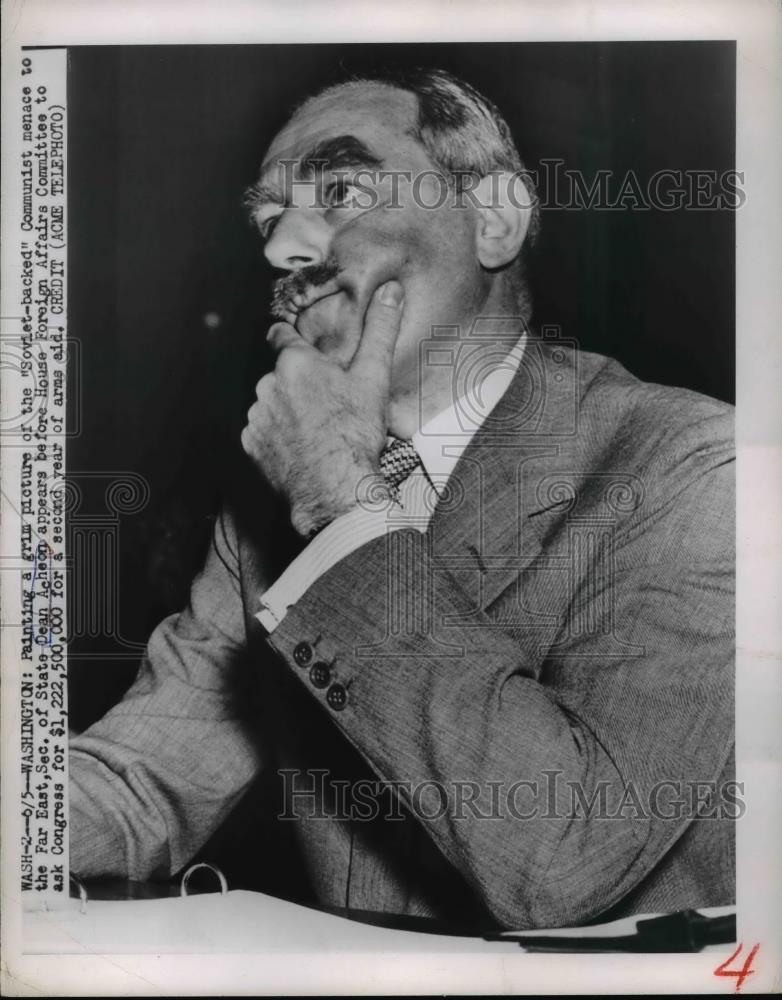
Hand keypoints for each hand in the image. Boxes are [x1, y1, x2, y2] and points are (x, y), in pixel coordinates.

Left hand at [241, 281, 403, 536]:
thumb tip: (392, 289)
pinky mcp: (251, 446)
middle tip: (326, 404)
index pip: (280, 335)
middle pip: (281, 375)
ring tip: (317, 430)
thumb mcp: (374, 378)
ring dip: (287, 411)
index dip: (290, 338)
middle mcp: (267, 385)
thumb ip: (380, 330)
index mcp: (295, 363)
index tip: (297, 344)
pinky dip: (278, 437)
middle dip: (298, 384)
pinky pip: (262, 433)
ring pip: (271, 404)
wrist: (336, 491)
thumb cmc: (355, 434)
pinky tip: (301, 448)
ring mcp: (257, 418)